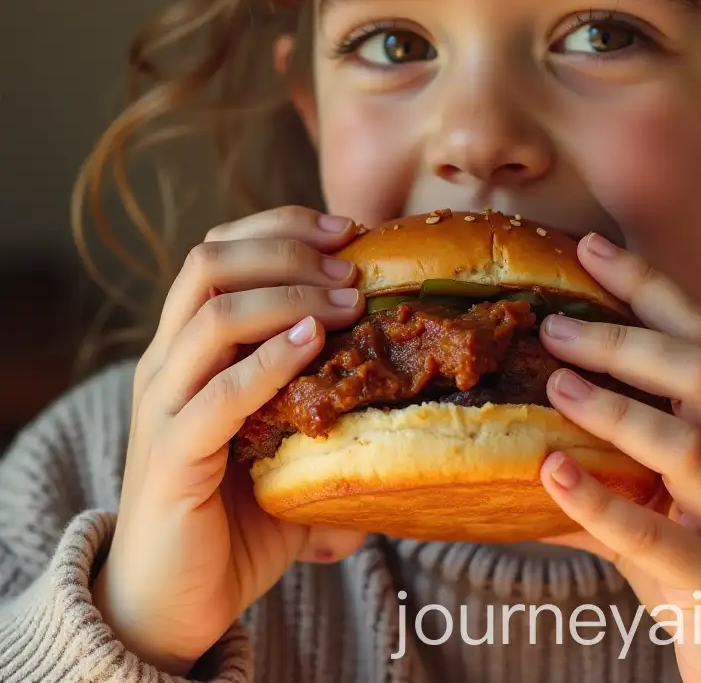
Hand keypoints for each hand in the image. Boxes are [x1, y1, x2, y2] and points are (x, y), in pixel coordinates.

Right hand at [92, 206, 368, 674]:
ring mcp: (164, 406)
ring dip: (291, 295)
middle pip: (210, 262)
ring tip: (348, 302)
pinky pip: (221, 393)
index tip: (350, 231)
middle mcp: (167, 363)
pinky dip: (273, 357)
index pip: (220, 249)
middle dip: (289, 248)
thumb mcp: (286, 435)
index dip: (284, 226)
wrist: (173, 599)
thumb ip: (328, 399)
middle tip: (352, 267)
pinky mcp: (172, 455)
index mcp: (188, 346)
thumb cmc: (238, 510)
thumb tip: (412, 377)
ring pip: (213, 314)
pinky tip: (315, 342)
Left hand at [538, 233, 700, 682]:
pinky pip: (657, 537)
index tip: (589, 247)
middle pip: (698, 372)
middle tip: (552, 324)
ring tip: (554, 385)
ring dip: (613, 408)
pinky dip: (599, 501)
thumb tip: (514, 426)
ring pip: (685, 444)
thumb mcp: (670, 493)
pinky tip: (550, 473)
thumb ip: (607, 456)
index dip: (647, 284)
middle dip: (623, 338)